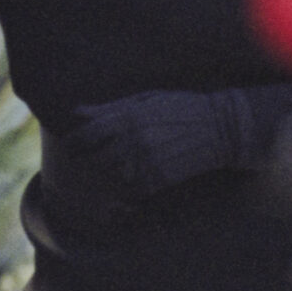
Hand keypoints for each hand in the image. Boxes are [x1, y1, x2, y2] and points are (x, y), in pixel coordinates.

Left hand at [66, 88, 256, 197]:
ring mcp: (147, 162)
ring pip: (111, 177)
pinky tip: (127, 181)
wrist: (220, 128)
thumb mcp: (145, 99)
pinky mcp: (161, 179)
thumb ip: (110, 109)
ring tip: (106, 172)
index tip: (71, 146)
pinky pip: (131, 191)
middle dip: (86, 162)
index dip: (73, 143)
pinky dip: (124, 189)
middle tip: (83, 163)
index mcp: (129, 117)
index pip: (87, 135)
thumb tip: (77, 112)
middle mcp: (135, 140)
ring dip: (105, 176)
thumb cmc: (181, 107)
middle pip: (95, 160)